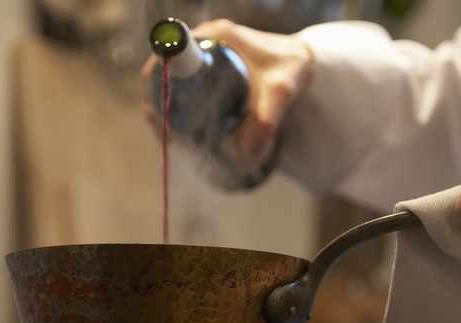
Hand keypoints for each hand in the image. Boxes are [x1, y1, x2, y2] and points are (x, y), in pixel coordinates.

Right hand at [140, 19, 313, 157]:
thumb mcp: (282, 92)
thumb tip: (242, 148)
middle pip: (166, 66)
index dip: (158, 77)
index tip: (158, 107)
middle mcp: (208, 38)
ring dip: (165, 102)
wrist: (302, 62)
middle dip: (158, 98)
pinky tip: (178, 125)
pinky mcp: (210, 62)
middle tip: (164, 130)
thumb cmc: (292, 69)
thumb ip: (266, 119)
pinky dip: (177, 100)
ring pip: (173, 76)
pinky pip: (184, 80)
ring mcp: (207, 50)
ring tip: (171, 134)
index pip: (173, 50)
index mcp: (218, 35)